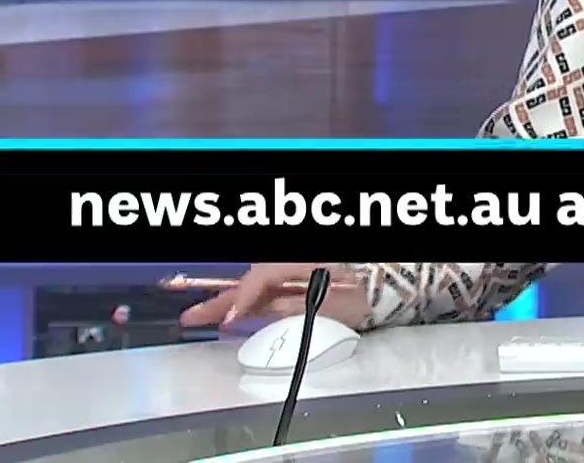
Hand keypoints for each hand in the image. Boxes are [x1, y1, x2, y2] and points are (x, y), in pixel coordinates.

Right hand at [178, 263, 370, 330]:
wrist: (392, 284)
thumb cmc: (369, 291)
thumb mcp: (331, 305)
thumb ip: (292, 307)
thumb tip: (260, 312)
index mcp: (302, 261)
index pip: (260, 277)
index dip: (241, 299)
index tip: (227, 321)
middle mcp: (296, 262)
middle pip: (252, 280)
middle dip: (222, 300)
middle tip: (191, 316)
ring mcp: (299, 270)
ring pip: (259, 285)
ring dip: (233, 302)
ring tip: (202, 316)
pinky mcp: (302, 281)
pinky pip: (272, 290)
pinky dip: (253, 303)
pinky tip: (235, 317)